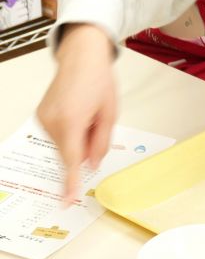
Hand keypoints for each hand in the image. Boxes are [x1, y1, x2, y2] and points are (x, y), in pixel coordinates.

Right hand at [36, 24, 116, 205]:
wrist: (81, 56)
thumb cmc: (99, 81)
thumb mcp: (110, 113)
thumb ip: (101, 143)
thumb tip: (91, 165)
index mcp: (72, 121)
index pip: (71, 161)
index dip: (70, 183)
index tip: (67, 201)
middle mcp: (52, 122)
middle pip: (70, 152)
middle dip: (85, 146)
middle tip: (97, 122)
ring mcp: (43, 119)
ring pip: (64, 144)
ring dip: (78, 137)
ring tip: (88, 112)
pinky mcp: (40, 116)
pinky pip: (59, 134)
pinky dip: (70, 131)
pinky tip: (78, 111)